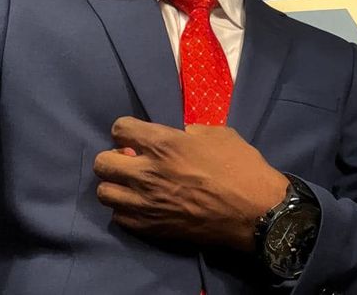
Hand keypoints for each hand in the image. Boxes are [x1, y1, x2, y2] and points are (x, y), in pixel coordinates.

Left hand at [93, 116, 288, 251]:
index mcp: (163, 143)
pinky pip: (119, 217)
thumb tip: (179, 136)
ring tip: (133, 186)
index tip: (136, 136)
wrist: (255, 212)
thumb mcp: (220, 134)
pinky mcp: (150, 228)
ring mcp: (145, 203)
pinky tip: (143, 205)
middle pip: (102, 162)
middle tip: (131, 161)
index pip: (119, 128)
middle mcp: (146, 172)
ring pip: (104, 192)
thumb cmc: (241, 167)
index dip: (127, 130)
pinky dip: (127, 210)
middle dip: (114, 158)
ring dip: (116, 186)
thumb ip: (191, 132)